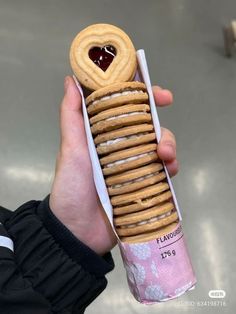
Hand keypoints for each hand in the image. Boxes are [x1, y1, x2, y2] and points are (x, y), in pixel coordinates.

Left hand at [49, 77, 177, 255]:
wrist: (77, 231)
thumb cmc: (71, 187)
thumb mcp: (69, 149)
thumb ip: (71, 116)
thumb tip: (71, 80)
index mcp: (105, 136)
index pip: (127, 110)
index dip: (145, 97)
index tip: (159, 94)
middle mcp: (122, 148)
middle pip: (149, 128)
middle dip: (161, 125)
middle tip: (163, 133)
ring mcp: (135, 167)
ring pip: (160, 148)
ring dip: (169, 146)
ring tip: (165, 157)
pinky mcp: (145, 185)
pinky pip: (164, 171)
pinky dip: (171, 167)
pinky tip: (169, 170)